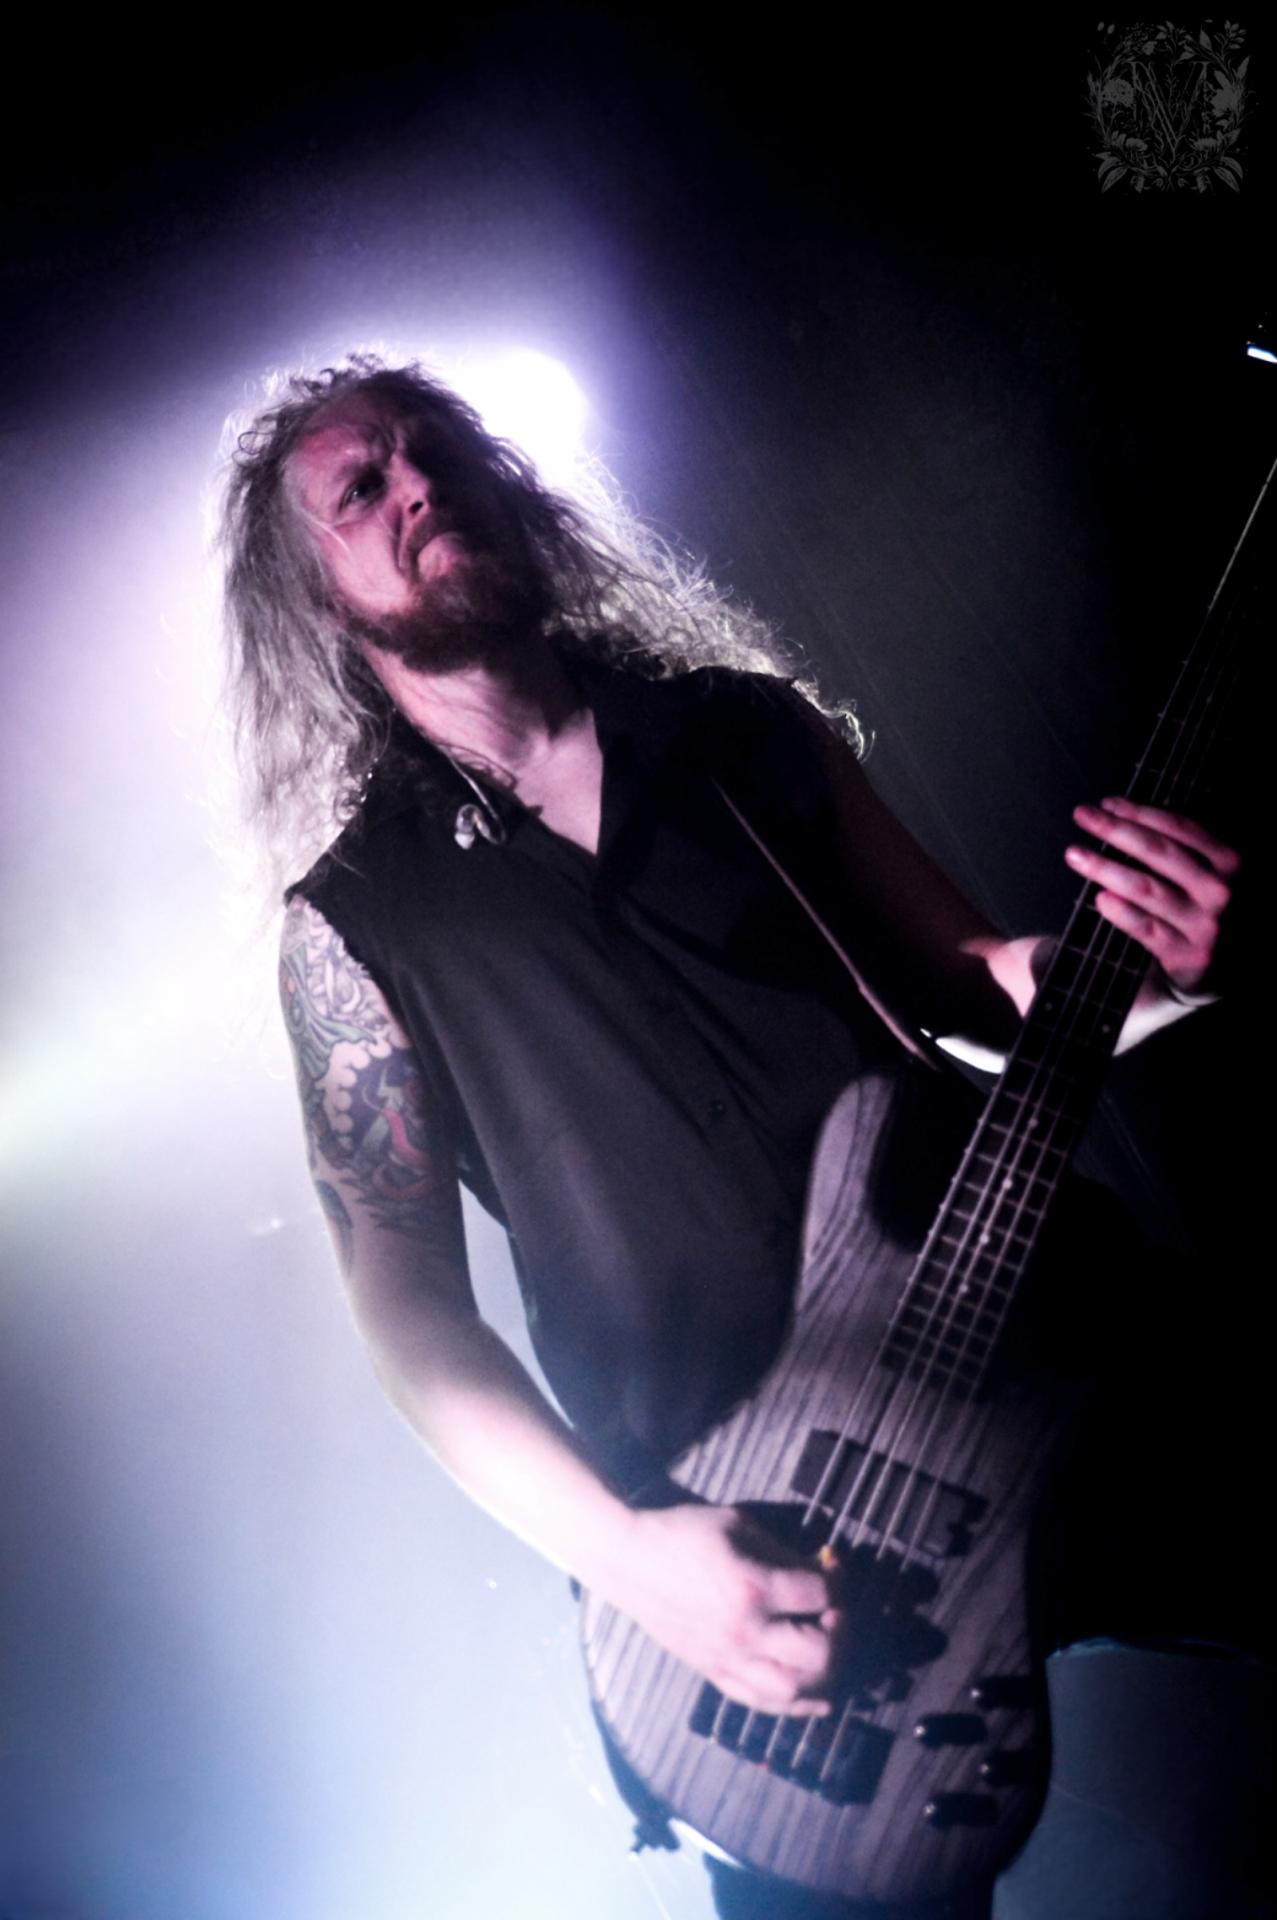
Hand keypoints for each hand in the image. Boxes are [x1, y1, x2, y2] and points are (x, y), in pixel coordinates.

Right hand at [614, 1504, 838, 1715]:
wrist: (629, 1561)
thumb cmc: (683, 1533)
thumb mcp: (738, 1525)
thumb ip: (782, 1550)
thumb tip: (819, 1570)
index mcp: (754, 1587)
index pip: (820, 1596)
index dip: (836, 1580)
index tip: (832, 1569)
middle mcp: (746, 1631)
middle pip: (819, 1652)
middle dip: (838, 1632)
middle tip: (832, 1613)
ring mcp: (729, 1659)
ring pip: (794, 1690)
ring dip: (822, 1674)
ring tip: (826, 1651)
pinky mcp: (713, 1673)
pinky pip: (761, 1702)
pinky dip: (794, 1705)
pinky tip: (815, 1699)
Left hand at [1065, 797, 1238, 997]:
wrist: (1228, 966)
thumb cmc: (1208, 907)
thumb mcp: (1213, 871)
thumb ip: (1184, 846)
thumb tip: (1124, 812)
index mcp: (1230, 861)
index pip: (1179, 827)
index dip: (1140, 812)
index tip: (1107, 803)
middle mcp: (1220, 890)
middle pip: (1158, 851)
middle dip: (1115, 830)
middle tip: (1082, 815)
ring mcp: (1204, 924)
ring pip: (1145, 888)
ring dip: (1105, 867)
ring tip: (1075, 855)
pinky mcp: (1187, 954)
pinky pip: (1144, 927)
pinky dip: (1120, 911)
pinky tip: (1098, 897)